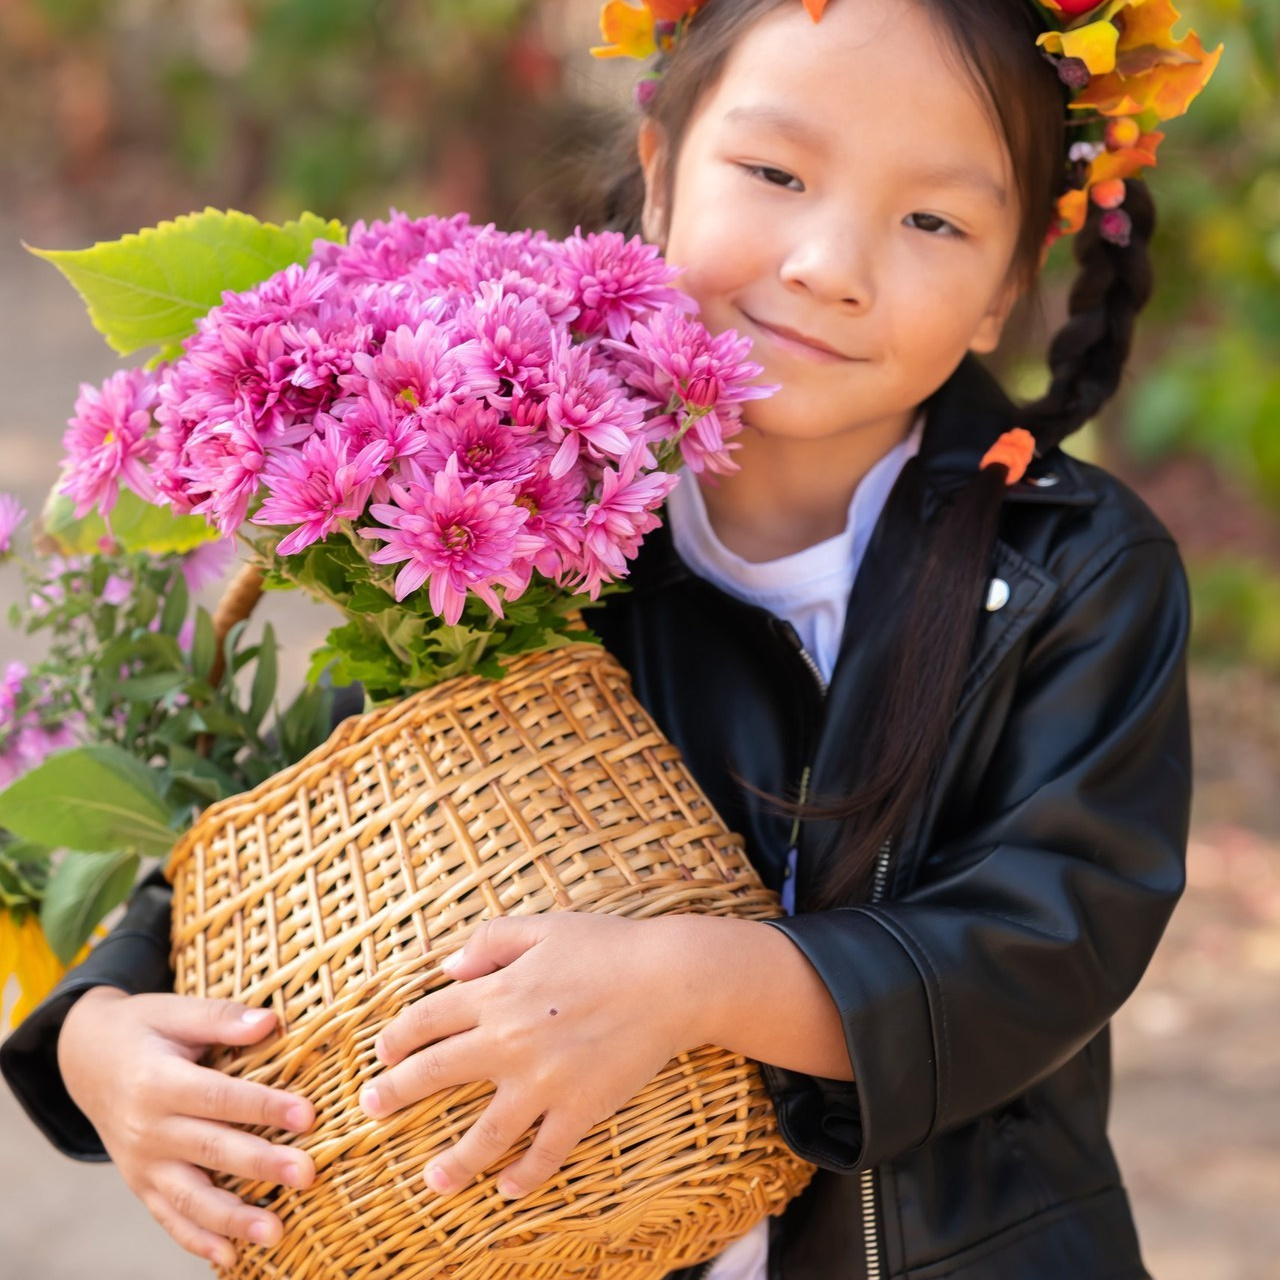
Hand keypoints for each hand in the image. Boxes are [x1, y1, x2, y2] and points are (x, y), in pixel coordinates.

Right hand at [58, 987, 316, 1269]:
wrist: (86, 1060)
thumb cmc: (143, 1029)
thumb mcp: (175, 1011)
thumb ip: (222, 1019)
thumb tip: (270, 1021)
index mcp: (158, 1082)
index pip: (219, 1097)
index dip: (263, 1107)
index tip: (307, 1116)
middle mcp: (147, 1128)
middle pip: (211, 1149)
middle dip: (261, 1165)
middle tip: (306, 1175)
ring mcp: (142, 1163)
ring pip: (190, 1196)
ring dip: (233, 1218)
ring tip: (276, 1232)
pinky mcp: (141, 1183)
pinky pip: (168, 1217)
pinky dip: (197, 1240)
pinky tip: (231, 1257)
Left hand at [360, 912, 692, 1201]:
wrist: (671, 979)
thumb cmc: (607, 945)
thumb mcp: (543, 926)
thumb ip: (489, 941)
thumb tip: (447, 967)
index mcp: (498, 991)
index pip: (427, 1018)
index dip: (397, 1036)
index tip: (383, 1052)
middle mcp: (510, 1040)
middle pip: (435, 1072)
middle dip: (395, 1093)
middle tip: (371, 1108)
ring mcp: (544, 1081)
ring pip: (483, 1133)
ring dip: (452, 1161)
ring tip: (430, 1181)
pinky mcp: (579, 1108)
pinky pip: (544, 1154)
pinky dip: (524, 1177)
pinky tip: (506, 1190)